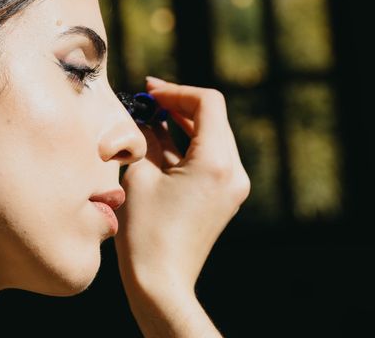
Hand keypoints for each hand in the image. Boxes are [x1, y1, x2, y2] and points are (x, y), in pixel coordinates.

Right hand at [114, 77, 249, 306]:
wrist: (161, 283)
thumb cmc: (146, 231)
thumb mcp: (140, 174)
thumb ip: (146, 137)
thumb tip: (145, 114)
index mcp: (216, 161)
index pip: (207, 102)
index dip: (176, 91)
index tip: (149, 92)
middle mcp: (234, 171)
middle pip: (212, 118)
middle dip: (178, 105)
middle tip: (146, 99)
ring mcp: (233, 186)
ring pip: (211, 136)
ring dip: (182, 124)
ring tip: (149, 118)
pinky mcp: (225, 197)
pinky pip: (210, 158)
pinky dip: (187, 146)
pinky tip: (160, 143)